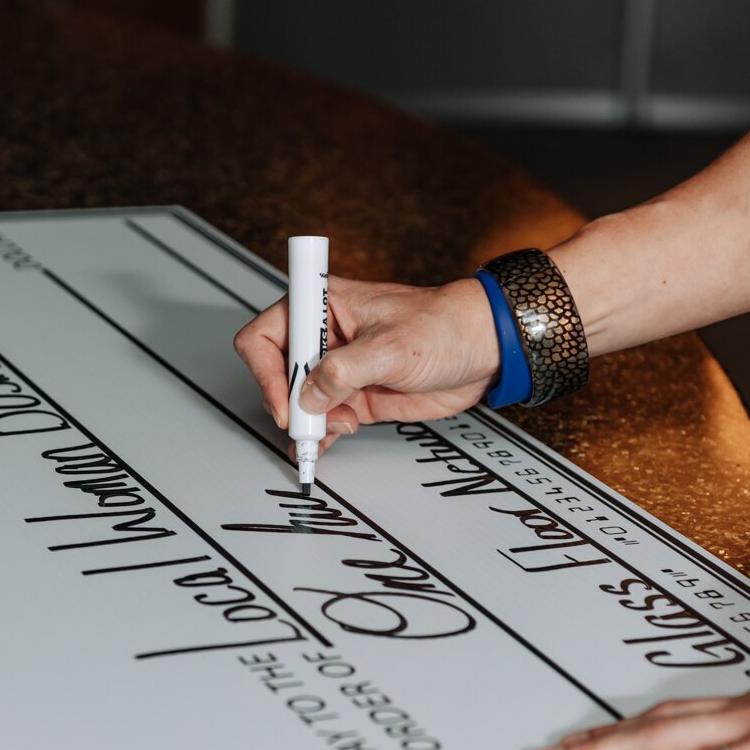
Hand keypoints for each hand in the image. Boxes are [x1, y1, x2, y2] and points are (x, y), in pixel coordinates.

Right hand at [232, 277, 499, 452]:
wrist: (483, 350)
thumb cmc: (444, 326)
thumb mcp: (391, 347)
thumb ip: (344, 371)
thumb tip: (310, 397)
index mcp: (323, 306)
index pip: (266, 335)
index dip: (267, 371)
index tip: (289, 402)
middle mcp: (324, 337)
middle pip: (277, 373)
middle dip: (290, 403)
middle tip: (310, 425)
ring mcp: (338, 369)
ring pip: (298, 402)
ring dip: (307, 424)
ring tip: (330, 433)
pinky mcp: (354, 395)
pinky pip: (323, 419)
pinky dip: (320, 436)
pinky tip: (326, 443)